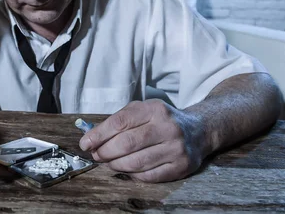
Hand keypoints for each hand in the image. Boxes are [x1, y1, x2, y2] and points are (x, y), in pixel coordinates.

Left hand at [79, 99, 207, 182]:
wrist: (198, 130)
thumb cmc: (161, 120)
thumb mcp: (142, 111)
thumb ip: (118, 121)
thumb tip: (91, 138)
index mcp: (154, 109)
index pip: (120, 122)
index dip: (98, 135)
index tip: (85, 143)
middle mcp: (167, 127)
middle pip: (126, 143)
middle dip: (105, 152)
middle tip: (96, 155)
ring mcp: (176, 148)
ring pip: (136, 162)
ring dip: (116, 165)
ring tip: (109, 163)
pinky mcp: (182, 166)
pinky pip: (149, 176)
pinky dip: (133, 175)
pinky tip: (127, 169)